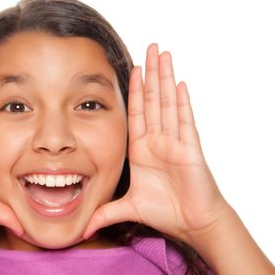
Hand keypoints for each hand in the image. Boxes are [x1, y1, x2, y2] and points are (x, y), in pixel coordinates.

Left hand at [83, 44, 229, 244]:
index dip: (135, 90)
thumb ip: (105, 213)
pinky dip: (182, 102)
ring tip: (164, 54)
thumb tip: (82, 228)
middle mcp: (158, 141)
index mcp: (143, 149)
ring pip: (168, 104)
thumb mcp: (128, 208)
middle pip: (153, 100)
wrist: (192, 225)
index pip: (137, 112)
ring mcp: (175, 142)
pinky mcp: (189, 150)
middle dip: (151, 73)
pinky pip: (185, 122)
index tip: (133, 68)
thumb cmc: (166, 213)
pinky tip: (179, 83)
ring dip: (165, 78)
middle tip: (151, 46)